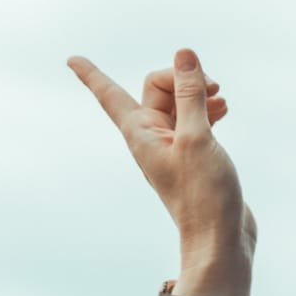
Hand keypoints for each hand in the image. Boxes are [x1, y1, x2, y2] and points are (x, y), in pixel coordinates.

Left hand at [67, 50, 254, 289]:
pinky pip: (193, 118)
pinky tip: (224, 109)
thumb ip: (190, 93)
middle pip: (158, 87)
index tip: (70, 58)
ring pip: (179, 102)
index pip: (109, 95)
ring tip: (222, 98)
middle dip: (184, 77)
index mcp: (140, 135)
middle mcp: (152, 139)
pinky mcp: (192, 155)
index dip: (91, 75)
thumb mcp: (197, 137)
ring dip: (199, 92)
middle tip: (214, 86)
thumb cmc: (204, 195)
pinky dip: (207, 108)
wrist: (220, 240)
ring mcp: (173, 148)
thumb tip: (183, 55)